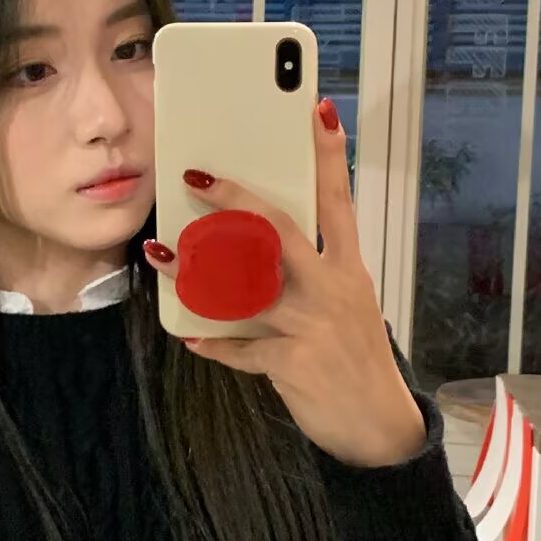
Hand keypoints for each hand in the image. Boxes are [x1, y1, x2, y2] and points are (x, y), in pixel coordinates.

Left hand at [144, 100, 426, 468]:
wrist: (380, 429)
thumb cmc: (355, 358)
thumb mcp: (347, 305)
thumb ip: (309, 272)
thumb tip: (253, 241)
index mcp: (349, 268)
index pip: (340, 199)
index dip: (329, 154)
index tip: (316, 111)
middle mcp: (333, 288)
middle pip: (281, 229)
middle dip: (236, 199)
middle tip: (197, 177)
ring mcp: (313, 324)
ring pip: (244, 286)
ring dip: (194, 269)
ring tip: (160, 252)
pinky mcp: (294, 362)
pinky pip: (242, 348)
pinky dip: (213, 343)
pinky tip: (189, 337)